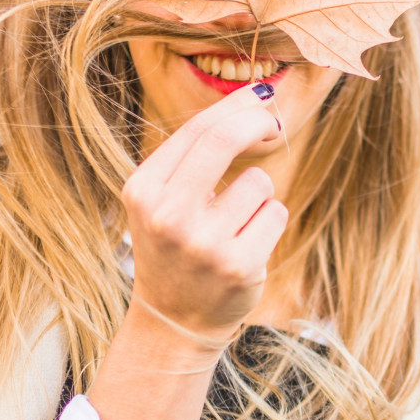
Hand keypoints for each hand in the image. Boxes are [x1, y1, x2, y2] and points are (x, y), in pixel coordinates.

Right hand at [120, 84, 287, 344]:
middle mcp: (168, 215)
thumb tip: (256, 99)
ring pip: (259, 181)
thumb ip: (197, 152)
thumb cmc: (175, 245)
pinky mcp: (238, 266)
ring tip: (236, 222)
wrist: (173, 320)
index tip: (261, 99)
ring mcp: (203, 243)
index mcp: (143, 189)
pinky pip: (275, 214)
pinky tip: (246, 244)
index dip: (238, 106)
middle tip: (273, 123)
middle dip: (258, 122)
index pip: (198, 128)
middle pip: (224, 140)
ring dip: (259, 195)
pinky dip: (269, 223)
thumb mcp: (163, 198)